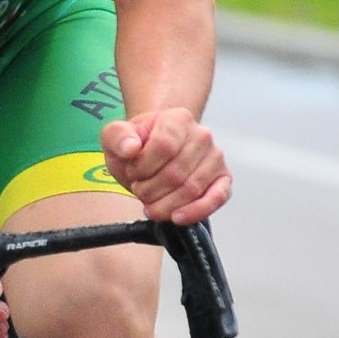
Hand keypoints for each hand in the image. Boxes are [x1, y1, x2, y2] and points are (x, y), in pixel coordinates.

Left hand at [100, 107, 228, 224]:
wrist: (154, 152)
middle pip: (176, 173)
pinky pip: (217, 198)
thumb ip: (117, 136)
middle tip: (139, 189)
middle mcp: (202, 136)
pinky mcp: (222, 180)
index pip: (164, 146)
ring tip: (150, 201)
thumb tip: (130, 147)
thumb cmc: (138, 145)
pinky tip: (177, 217)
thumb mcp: (116, 137)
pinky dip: (196, 211)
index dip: (143, 167)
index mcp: (177, 119)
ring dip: (164, 203)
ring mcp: (215, 158)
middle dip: (149, 189)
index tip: (132, 172)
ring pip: (191, 189)